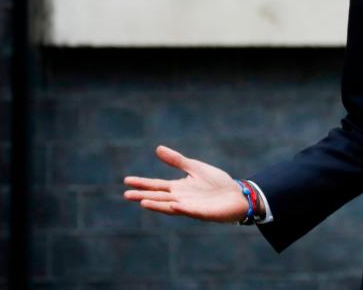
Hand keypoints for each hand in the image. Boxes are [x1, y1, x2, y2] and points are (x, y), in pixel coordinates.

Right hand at [123, 145, 249, 222]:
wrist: (236, 194)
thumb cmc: (216, 182)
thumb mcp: (194, 167)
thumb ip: (177, 160)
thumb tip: (157, 149)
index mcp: (178, 188)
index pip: (156, 185)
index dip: (142, 183)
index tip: (126, 181)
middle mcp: (181, 198)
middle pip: (159, 197)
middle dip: (143, 195)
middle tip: (126, 195)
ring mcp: (191, 206)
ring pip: (170, 206)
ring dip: (157, 205)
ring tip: (143, 202)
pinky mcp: (203, 212)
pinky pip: (191, 211)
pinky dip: (182, 208)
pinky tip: (173, 204)